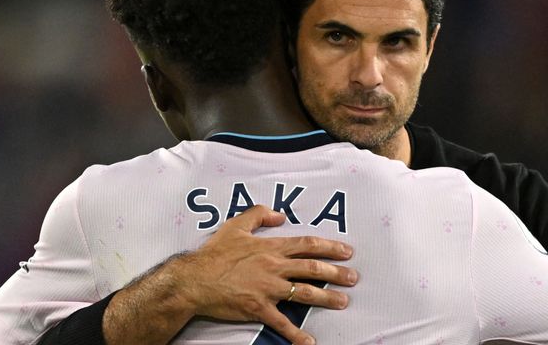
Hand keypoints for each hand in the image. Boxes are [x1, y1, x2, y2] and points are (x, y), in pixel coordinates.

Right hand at [183, 205, 356, 342]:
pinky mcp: (259, 308)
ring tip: (343, 302)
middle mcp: (274, 267)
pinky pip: (282, 323)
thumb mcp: (236, 225)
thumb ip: (259, 215)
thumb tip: (280, 215)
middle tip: (353, 278)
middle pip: (313, 269)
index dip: (330, 248)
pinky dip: (296, 334)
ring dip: (327, 298)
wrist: (195, 279)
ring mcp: (268, 289)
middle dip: (337, 273)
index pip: (308, 245)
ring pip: (305, 293)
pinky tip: (309, 342)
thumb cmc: (214, 253)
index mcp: (271, 247)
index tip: (346, 252)